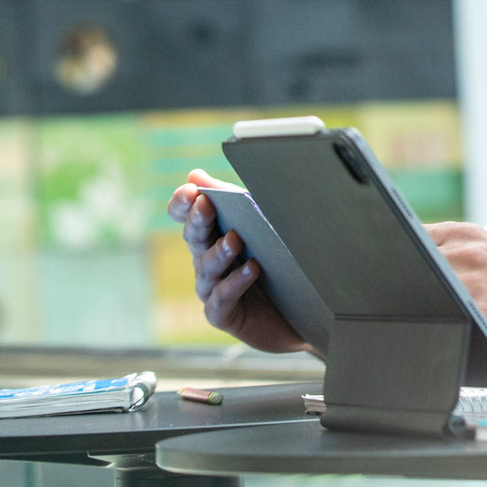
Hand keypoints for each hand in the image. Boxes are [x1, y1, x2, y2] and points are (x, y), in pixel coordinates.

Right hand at [166, 168, 308, 353]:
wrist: (303, 311)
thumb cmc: (279, 264)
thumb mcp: (262, 227)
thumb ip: (233, 200)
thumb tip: (195, 173)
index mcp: (213, 234)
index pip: (187, 216)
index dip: (183, 203)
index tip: (191, 189)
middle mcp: (207, 260)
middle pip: (194, 237)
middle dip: (198, 220)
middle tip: (205, 204)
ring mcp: (211, 288)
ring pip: (206, 268)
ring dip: (220, 252)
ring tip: (235, 239)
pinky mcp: (222, 313)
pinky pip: (222, 298)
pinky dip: (235, 282)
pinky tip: (252, 269)